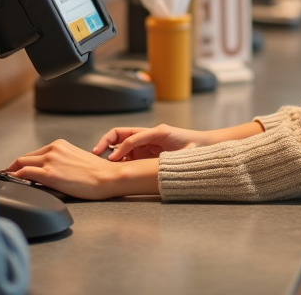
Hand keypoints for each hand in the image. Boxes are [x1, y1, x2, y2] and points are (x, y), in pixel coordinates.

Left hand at [5, 139, 157, 199]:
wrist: (106, 177)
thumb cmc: (96, 173)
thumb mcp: (75, 159)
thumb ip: (60, 161)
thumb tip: (49, 171)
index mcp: (60, 145)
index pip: (35, 153)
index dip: (24, 162)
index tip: (18, 168)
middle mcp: (53, 150)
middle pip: (25, 157)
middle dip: (15, 166)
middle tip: (10, 175)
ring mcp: (50, 161)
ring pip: (21, 163)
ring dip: (13, 171)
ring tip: (9, 179)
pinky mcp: (49, 174)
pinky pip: (24, 173)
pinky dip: (16, 176)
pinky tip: (13, 181)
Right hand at [91, 124, 213, 160]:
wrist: (204, 147)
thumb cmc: (194, 148)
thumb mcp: (182, 153)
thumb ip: (169, 158)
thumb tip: (155, 164)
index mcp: (157, 132)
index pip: (132, 137)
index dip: (121, 148)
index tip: (113, 159)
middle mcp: (148, 136)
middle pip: (121, 134)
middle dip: (107, 141)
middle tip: (96, 152)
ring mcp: (146, 143)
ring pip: (122, 144)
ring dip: (111, 151)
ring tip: (103, 163)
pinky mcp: (145, 152)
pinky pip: (128, 153)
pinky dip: (119, 159)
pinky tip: (115, 168)